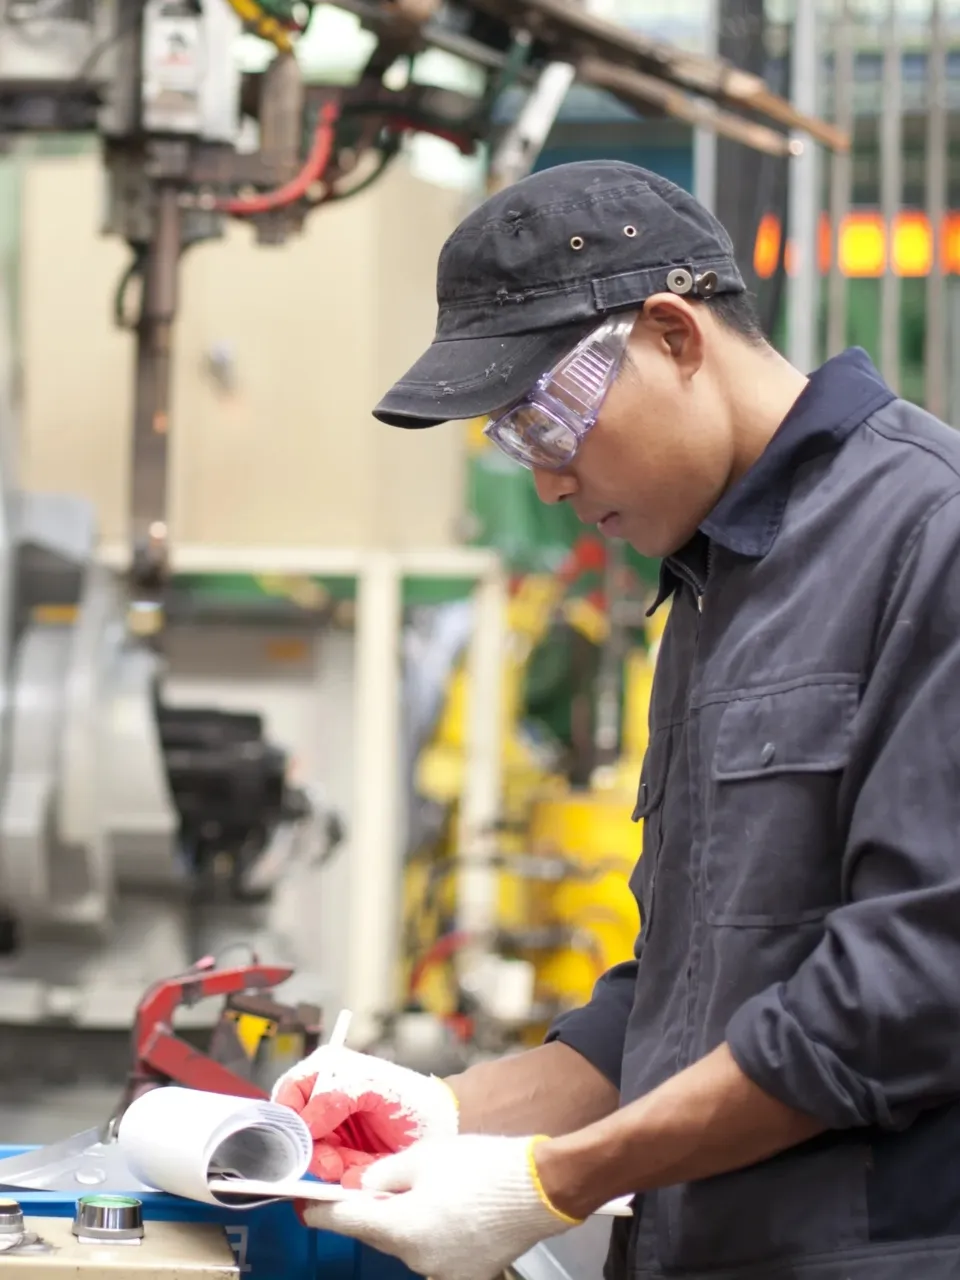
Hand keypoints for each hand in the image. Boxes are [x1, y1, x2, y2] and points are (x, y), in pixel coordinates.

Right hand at [271, 1046, 458, 1185]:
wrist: (443, 1129)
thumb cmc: (414, 1099)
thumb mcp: (376, 1085)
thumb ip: (338, 1094)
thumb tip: (306, 1122)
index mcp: (329, 1071)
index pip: (289, 1091)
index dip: (290, 1115)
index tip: (304, 1135)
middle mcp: (325, 1101)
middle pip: (294, 1130)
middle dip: (311, 1149)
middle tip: (331, 1161)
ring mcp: (334, 1132)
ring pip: (310, 1156)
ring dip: (328, 1165)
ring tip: (350, 1166)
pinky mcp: (344, 1160)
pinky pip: (331, 1173)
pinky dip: (343, 1175)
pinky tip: (360, 1170)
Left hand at [300, 1134, 580, 1279]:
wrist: (541, 1188)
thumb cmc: (483, 1166)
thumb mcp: (424, 1157)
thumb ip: (384, 1175)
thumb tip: (361, 1187)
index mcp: (401, 1229)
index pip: (345, 1222)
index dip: (322, 1210)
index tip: (306, 1203)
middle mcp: (417, 1260)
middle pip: (380, 1233)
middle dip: (377, 1208)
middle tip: (385, 1178)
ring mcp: (444, 1272)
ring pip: (409, 1243)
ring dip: (410, 1219)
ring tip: (436, 1187)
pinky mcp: (468, 1274)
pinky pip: (437, 1253)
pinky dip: (436, 1233)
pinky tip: (454, 1208)